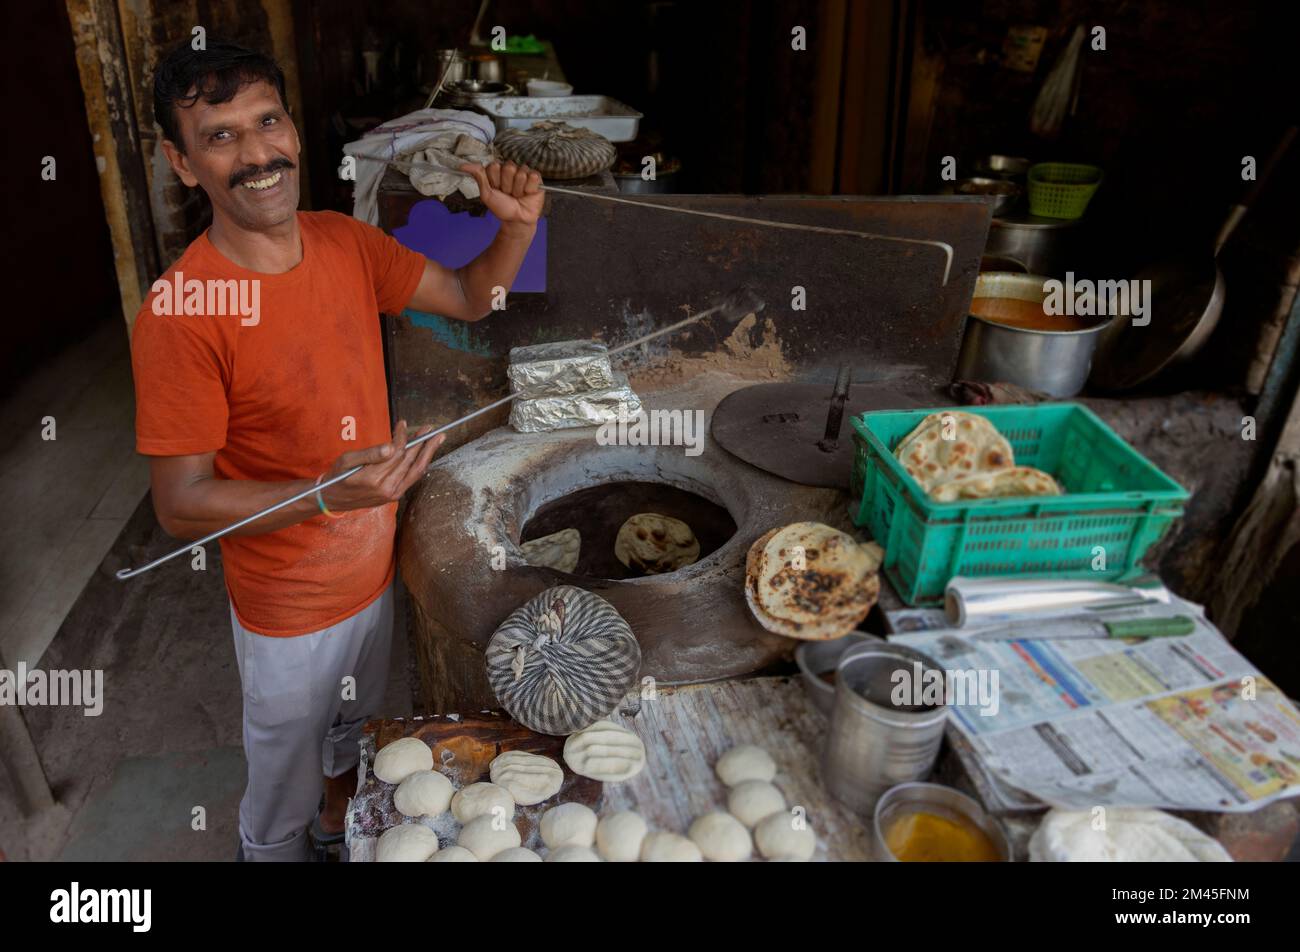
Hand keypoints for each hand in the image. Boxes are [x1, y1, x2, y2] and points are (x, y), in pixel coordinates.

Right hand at [319, 420, 443, 511]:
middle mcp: (387, 489)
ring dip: (427, 453)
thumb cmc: (339, 476)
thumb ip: (370, 454)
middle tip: (430, 429)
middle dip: (422, 443)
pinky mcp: (395, 496)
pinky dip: (420, 464)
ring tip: (436, 439)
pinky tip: (425, 454)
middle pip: (410, 461)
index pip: (396, 453)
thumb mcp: (347, 460)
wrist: (334, 499)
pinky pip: (412, 478)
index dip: (402, 437)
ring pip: (416, 471)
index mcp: (374, 479)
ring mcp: (393, 494)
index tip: (403, 424)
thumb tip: (391, 447)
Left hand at [460, 161, 543, 226]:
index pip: (494, 166)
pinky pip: (533, 176)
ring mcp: (524, 172)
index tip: (497, 190)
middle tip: (508, 194)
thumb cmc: (502, 208)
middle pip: (508, 167)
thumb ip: (478, 176)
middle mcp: (511, 169)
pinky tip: (527, 194)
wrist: (516, 220)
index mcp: (498, 170)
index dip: (495, 180)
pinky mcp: (536, 178)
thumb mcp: (487, 194)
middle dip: (507, 185)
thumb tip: (462, 166)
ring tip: (517, 196)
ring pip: (520, 173)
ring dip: (518, 189)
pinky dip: (529, 188)